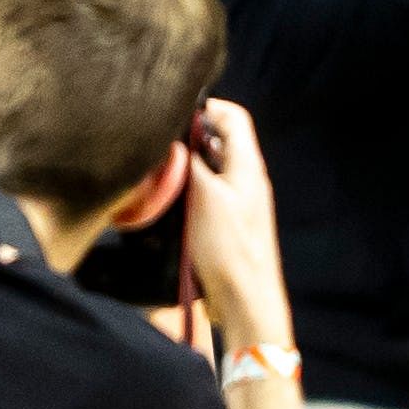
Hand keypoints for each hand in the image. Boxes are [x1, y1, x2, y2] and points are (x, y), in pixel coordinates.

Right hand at [180, 99, 293, 350]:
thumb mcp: (203, 197)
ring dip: (185, 170)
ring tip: (161, 177)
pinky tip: (169, 206)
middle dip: (188, 140)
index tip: (174, 116)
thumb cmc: (229, 250)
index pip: (232, 117)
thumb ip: (191, 162)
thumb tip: (177, 138)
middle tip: (161, 149)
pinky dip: (186, 194)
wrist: (245, 299)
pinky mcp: (225, 225)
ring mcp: (236, 203)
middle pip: (217, 142)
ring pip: (208, 170)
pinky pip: (204, 196)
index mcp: (247, 166)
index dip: (205, 109)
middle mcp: (245, 180)